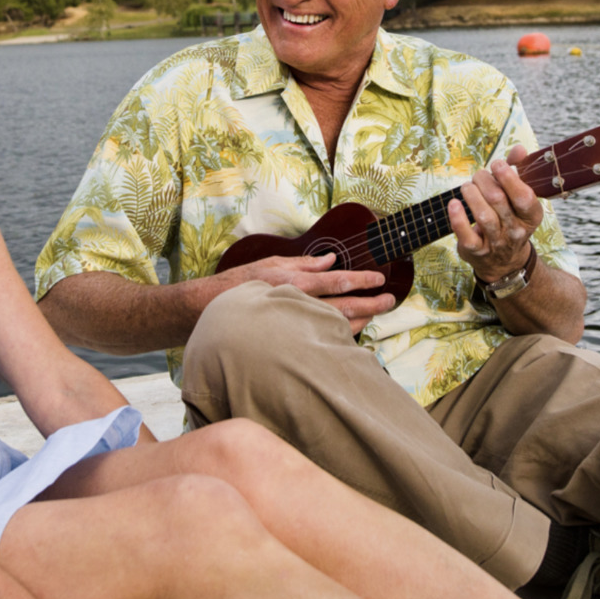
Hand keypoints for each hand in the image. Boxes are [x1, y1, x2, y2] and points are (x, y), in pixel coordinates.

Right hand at [219, 252, 393, 333]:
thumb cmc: (240, 284)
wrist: (211, 311)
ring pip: (335, 326)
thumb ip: (304, 263)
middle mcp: (298, 305)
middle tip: (389, 301)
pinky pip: (320, 338)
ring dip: (359, 320)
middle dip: (370, 304)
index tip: (379, 279)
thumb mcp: (272, 264)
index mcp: (295, 283)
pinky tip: (350, 331)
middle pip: (343, 307)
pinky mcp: (291, 339)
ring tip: (375, 314)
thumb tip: (330, 259)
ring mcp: (295, 325)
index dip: (361, 280)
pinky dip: (339, 335)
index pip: (336, 281)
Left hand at [448, 144, 542, 285]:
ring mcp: (496, 242)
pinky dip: (458, 217)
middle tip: (479, 176)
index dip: (509, 177)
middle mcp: (516, 230)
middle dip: (484, 180)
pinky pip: (466, 234)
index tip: (498, 164)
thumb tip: (519, 149)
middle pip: (498, 200)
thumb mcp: (519, 198)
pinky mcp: (476, 250)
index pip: (524, 196)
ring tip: (468, 187)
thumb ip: (518, 170)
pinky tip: (453, 203)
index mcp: (531, 216)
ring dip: (471, 194)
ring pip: (483, 216)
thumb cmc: (509, 219)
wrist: (504, 261)